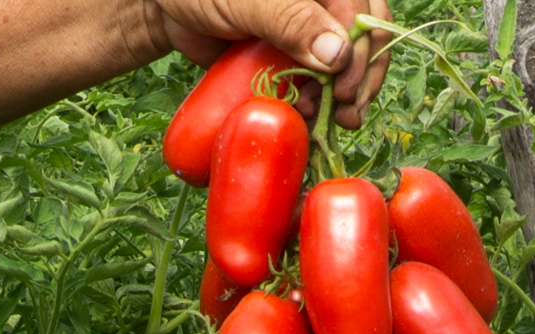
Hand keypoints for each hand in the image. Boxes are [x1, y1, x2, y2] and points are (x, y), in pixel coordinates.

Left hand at [152, 0, 391, 128]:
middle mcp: (325, 8)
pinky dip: (318, 104)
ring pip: (345, 69)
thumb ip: (292, 21)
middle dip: (361, 82)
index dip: (363, 55)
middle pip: (364, 45)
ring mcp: (311, 36)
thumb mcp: (250, 1)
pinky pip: (317, 85)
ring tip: (329, 121)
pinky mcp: (294, 61)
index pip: (366, 17)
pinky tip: (310, 118)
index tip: (347, 89)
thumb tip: (337, 54)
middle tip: (349, 115)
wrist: (168, 9)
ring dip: (343, 99)